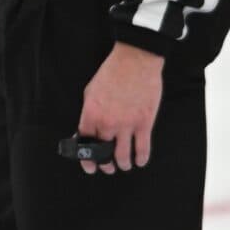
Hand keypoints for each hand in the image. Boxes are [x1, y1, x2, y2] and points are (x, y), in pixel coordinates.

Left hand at [76, 42, 163, 173]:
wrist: (135, 61)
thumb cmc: (111, 73)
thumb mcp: (90, 92)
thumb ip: (89, 113)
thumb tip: (87, 130)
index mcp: (90, 115)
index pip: (85, 143)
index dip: (86, 158)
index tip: (89, 165)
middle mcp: (107, 123)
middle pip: (103, 152)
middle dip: (105, 164)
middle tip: (108, 168)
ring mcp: (126, 124)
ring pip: (123, 154)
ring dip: (123, 164)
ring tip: (124, 166)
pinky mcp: (144, 122)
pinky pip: (142, 147)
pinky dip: (141, 157)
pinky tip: (140, 161)